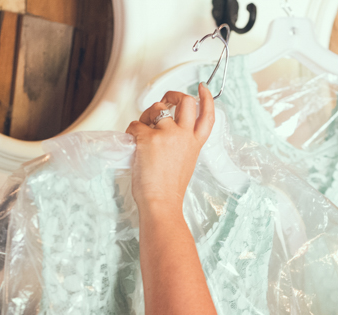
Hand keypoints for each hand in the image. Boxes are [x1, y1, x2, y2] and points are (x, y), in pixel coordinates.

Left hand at [126, 85, 215, 214]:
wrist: (161, 203)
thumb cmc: (168, 190)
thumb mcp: (185, 163)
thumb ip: (181, 144)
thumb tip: (163, 131)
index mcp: (195, 143)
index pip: (207, 115)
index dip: (206, 98)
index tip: (202, 88)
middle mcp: (184, 135)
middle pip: (184, 102)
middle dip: (173, 95)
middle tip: (165, 100)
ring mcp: (167, 134)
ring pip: (155, 108)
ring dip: (145, 116)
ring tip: (142, 132)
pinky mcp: (148, 138)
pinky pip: (135, 125)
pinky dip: (130, 132)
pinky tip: (132, 144)